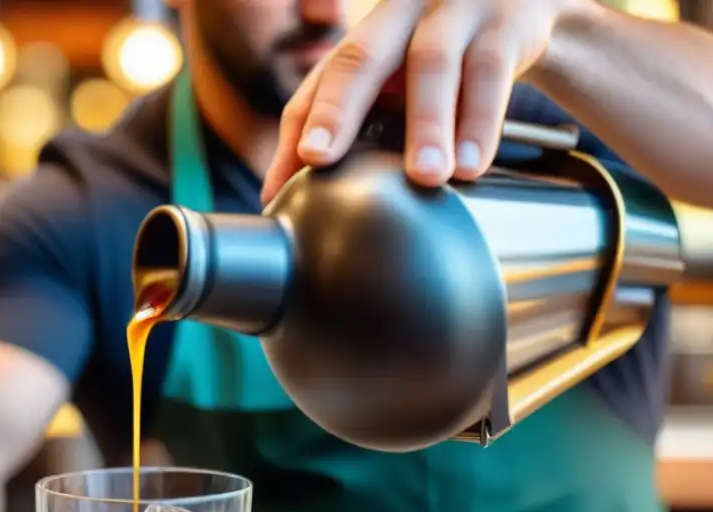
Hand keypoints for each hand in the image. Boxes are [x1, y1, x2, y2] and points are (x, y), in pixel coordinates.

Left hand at [263, 0, 587, 203]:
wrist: (530, 4)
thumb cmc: (456, 51)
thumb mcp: (408, 75)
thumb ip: (369, 123)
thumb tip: (305, 194)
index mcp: (371, 32)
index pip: (322, 80)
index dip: (300, 129)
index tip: (279, 184)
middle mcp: (403, 14)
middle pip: (360, 58)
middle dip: (335, 110)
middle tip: (318, 157)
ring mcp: (455, 12)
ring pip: (432, 65)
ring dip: (427, 125)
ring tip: (425, 177)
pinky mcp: (508, 23)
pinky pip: (490, 73)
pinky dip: (480, 123)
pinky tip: (471, 164)